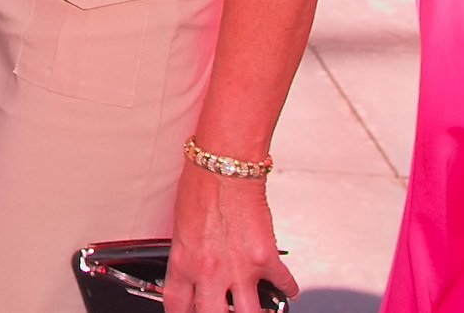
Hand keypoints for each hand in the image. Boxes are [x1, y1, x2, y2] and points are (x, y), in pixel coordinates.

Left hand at [164, 162, 296, 312]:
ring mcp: (241, 269)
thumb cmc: (200, 186)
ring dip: (253, 312)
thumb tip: (193, 274)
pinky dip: (287, 290)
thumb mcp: (180, 227)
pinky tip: (284, 288)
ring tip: (254, 308)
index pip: (177, 305)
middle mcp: (211, 271)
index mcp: (184, 261)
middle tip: (221, 310)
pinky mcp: (267, 259)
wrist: (224, 166)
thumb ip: (187, 256)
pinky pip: (284, 287)